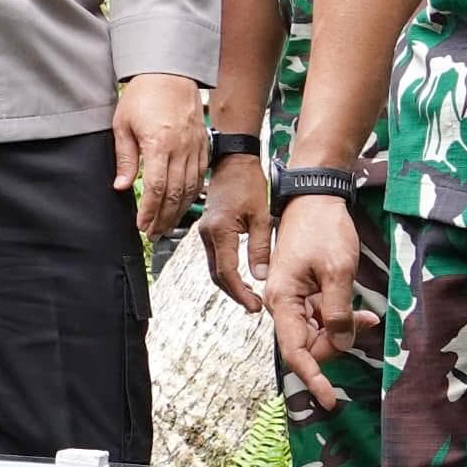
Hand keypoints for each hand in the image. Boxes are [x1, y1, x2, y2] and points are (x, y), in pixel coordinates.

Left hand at [113, 72, 202, 238]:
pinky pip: (200, 177)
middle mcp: (181, 148)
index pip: (155, 188)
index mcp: (159, 144)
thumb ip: (125, 158)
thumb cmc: (144, 94)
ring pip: (190, 189)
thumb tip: (121, 186)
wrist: (171, 72)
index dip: (149, 211)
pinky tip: (182, 205)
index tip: (141, 225)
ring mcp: (195, 147)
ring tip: (165, 226)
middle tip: (152, 234)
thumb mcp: (123, 124)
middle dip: (163, 218)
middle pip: (174, 194)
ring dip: (177, 211)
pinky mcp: (203, 145)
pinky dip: (191, 195)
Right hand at [195, 149, 270, 314]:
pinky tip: (241, 278)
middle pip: (217, 275)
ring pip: (214, 268)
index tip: (254, 305)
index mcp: (220, 231)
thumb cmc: (248, 182)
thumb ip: (260, 248)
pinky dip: (226, 271)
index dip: (240, 292)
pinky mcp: (208, 230)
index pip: (227, 272)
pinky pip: (215, 257)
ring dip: (230, 284)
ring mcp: (205, 232)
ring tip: (250, 296)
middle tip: (253, 306)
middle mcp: (207, 234)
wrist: (233, 161)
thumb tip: (260, 276)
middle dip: (234, 293)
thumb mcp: (261, 216)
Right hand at [260, 191, 378, 409]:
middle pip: (308, 346)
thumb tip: (340, 343)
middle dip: (337, 346)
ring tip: (367, 316)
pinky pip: (320, 318)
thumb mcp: (338, 272)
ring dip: (342, 332)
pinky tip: (360, 312)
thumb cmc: (324, 229)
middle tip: (366, 324)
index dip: (314, 378)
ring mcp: (292, 299)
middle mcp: (282, 303)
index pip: (295, 352)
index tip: (330, 402)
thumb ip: (338, 312)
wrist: (315, 197)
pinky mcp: (303, 292)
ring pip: (316, 334)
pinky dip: (340, 320)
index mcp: (282, 300)